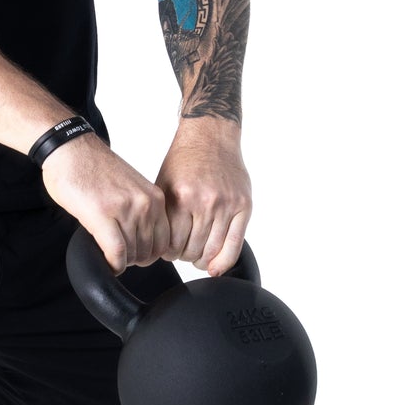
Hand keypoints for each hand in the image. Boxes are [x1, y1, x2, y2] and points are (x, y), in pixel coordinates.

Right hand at [39, 132, 170, 273]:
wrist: (71, 149)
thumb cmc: (93, 168)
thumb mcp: (131, 189)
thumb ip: (140, 211)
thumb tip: (141, 241)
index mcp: (154, 197)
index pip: (165, 241)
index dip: (149, 254)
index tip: (135, 254)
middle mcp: (145, 203)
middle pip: (149, 251)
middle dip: (134, 259)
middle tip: (119, 256)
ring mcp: (125, 209)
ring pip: (133, 254)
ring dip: (122, 262)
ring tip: (110, 256)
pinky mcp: (102, 215)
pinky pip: (116, 252)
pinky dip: (113, 264)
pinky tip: (107, 264)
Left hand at [153, 118, 252, 275]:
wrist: (211, 137)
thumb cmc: (184, 161)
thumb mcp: (163, 185)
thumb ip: (164, 216)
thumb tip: (161, 250)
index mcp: (181, 197)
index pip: (172, 244)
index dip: (168, 253)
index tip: (168, 252)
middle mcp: (205, 202)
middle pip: (192, 250)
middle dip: (184, 256)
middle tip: (183, 252)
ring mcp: (226, 204)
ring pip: (213, 251)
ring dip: (203, 260)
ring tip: (197, 255)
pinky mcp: (244, 206)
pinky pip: (235, 245)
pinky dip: (224, 262)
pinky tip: (215, 267)